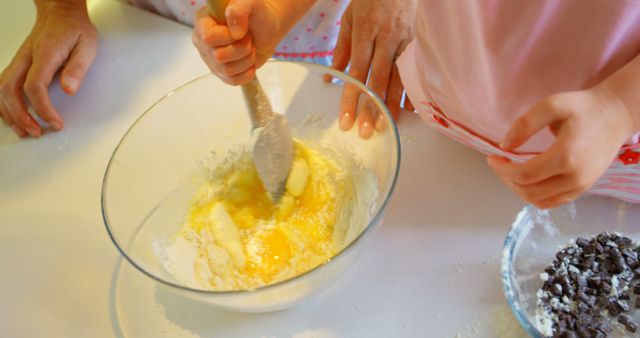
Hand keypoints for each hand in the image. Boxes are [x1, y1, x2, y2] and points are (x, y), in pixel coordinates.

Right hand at [0, 1, 96, 137]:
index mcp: (44, 54)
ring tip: (25, 130)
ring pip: (1, 90)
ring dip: (9, 113)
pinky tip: (14, 117)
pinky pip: (2, 86)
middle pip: (10, 90)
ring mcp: (18, 61)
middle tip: (37, 132)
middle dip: (21, 116)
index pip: (34, 86)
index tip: (55, 123)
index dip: (43, 108)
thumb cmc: (74, 30)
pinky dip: (4, 105)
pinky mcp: (17, 66)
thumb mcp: (87, 46)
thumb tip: (70, 90)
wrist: (61, 14)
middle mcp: (26, 58)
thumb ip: (78, 68)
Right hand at [192, 0, 280, 85]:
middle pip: (219, 57)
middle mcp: (203, 41)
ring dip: (247, 60)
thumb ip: (239, 10)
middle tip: (249, 39)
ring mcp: (211, 59)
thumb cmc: (257, 15)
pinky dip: (247, 73)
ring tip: (250, 48)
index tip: (241, 31)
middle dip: (242, 49)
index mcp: (203, 21)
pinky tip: (250, 62)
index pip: (209, 38)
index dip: (229, 38)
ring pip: (226, 70)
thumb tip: (235, 32)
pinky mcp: (221, 72)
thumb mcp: (251, 3)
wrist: (267, 30)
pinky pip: (232, 81)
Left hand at [324, 0, 415, 138]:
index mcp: (366, 32)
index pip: (357, 72)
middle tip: (365, 131)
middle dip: (372, 107)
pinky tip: (409, 110)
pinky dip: (414, 90)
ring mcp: (406, 41)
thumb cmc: (370, 0)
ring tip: (386, 126)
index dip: (351, 98)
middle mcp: (387, 38)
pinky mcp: (419, 42)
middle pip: (378, 79)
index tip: (346, 120)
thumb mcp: (350, 19)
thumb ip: (341, 50)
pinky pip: (416, 70)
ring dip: (392, 104)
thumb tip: (330, 81)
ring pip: (400, 77)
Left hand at [487, 88, 634, 208]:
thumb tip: (504, 145)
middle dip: (507, 179)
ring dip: (518, 189)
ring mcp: (580, 186)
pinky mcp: (582, 189)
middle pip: (528, 191)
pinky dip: (534, 195)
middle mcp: (575, 177)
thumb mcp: (552, 105)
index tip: (492, 157)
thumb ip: (525, 124)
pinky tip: (527, 179)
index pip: (523, 175)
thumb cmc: (584, 108)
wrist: (615, 115)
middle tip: (500, 163)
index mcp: (566, 156)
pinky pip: (552, 202)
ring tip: (511, 171)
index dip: (501, 169)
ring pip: (539, 201)